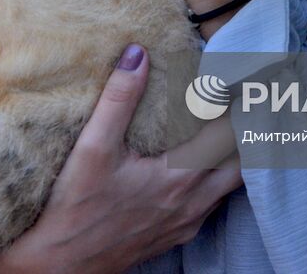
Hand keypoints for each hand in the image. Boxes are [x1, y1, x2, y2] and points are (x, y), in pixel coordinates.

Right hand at [0, 45, 242, 272]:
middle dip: (246, 131)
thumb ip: (119, 99)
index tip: (245, 80)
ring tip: (228, 126)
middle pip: (241, 162)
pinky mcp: (177, 235)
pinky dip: (217, 179)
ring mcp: (187, 222)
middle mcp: (192, 203)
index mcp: (179, 177)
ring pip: (229, 186)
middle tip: (244, 101)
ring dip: (234, 156)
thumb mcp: (93, 147)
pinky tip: (202, 165)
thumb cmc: (75, 209)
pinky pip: (212, 203)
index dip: (240, 106)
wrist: (59, 264)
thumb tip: (137, 54)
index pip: (229, 135)